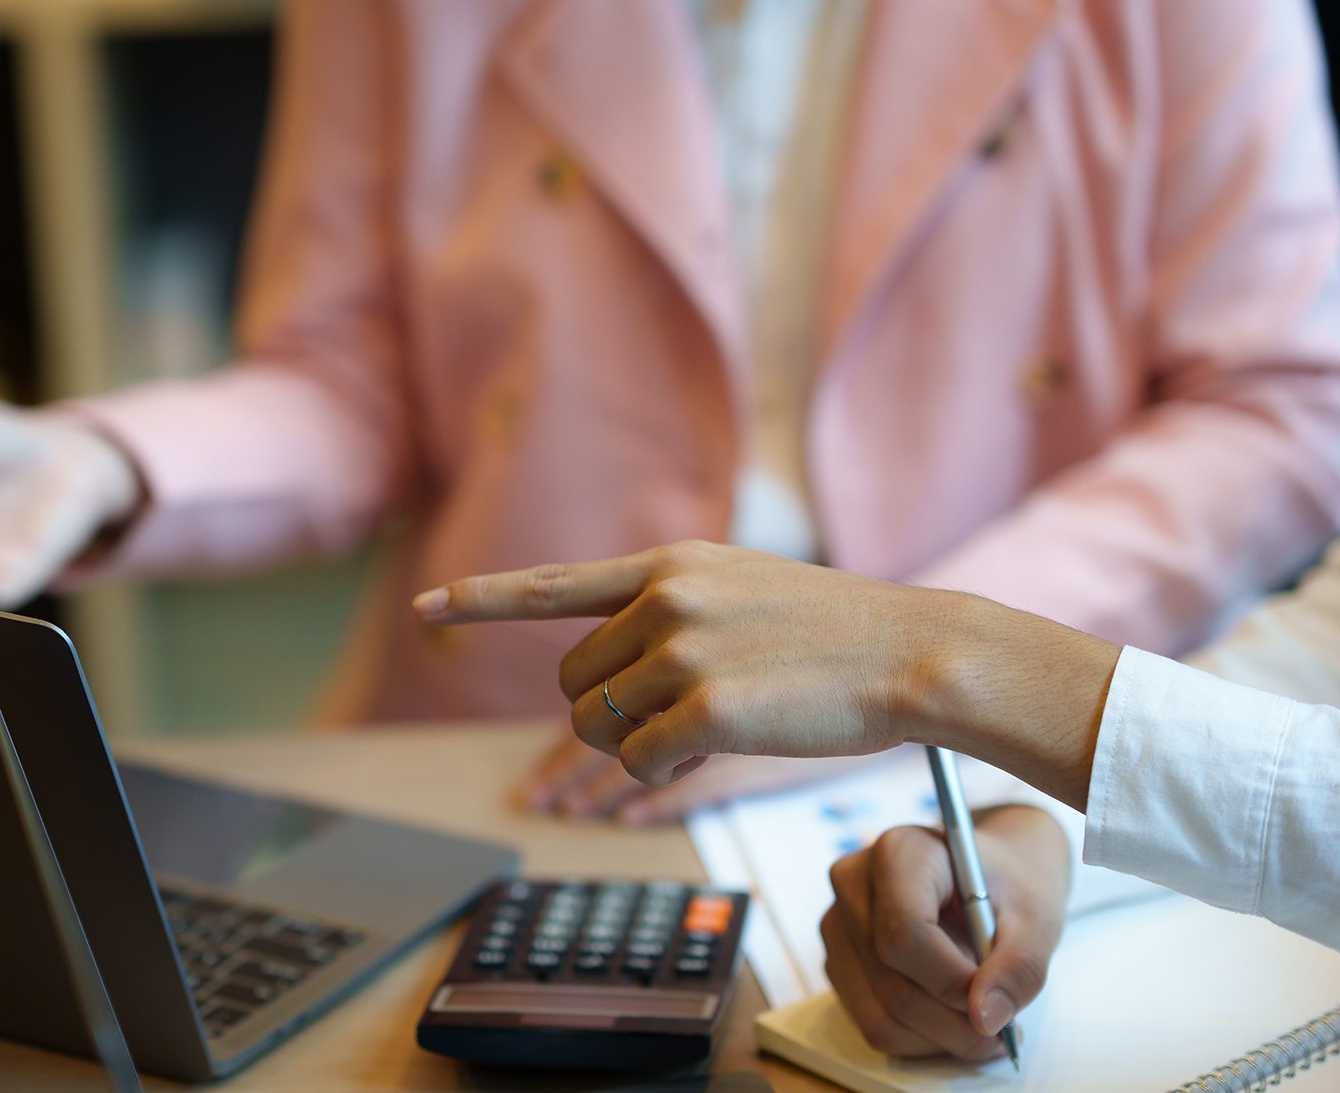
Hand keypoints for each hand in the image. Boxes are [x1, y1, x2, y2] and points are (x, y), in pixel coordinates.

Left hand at [416, 541, 1120, 809]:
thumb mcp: (740, 589)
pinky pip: (641, 764)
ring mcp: (684, 651)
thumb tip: (599, 675)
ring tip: (710, 724)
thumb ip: (668, 609)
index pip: (550, 585)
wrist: (915, 652)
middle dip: (608, 714)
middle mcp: (664, 598)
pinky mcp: (707, 708)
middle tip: (678, 713)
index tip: (424, 609)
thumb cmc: (833, 634)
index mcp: (668, 565)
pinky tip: (714, 751)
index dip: (479, 602)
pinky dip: (665, 774)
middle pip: (574, 684)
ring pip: (600, 728)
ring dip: (638, 746)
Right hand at [820, 806, 1068, 1060]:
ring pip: (880, 1016)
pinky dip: (920, 1040)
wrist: (987, 876)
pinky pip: (873, 1024)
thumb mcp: (1036, 918)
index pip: (904, 934)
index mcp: (900, 852)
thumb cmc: (1010, 888)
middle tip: (1004, 1032)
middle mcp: (853, 884)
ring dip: (939, 1039)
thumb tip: (986, 1019)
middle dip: (955, 1025)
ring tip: (981, 1024)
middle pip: (892, 984)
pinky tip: (951, 1018)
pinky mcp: (838, 960)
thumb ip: (1020, 966)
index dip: (951, 983)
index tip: (996, 1006)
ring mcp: (837, 924)